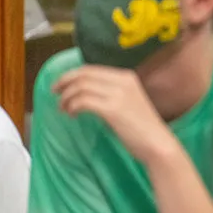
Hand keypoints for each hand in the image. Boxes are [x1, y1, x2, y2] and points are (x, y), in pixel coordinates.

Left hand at [53, 65, 179, 164]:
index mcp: (127, 77)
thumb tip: (84, 93)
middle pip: (83, 74)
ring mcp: (119, 94)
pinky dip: (72, 106)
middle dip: (64, 83)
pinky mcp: (113, 109)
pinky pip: (83, 101)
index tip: (60, 85)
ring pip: (81, 87)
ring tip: (64, 109)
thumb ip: (110, 93)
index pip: (91, 69)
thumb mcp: (128, 102)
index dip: (70, 75)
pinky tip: (72, 114)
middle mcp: (123, 81)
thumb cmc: (142, 128)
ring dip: (67, 97)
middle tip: (55, 94)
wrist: (158, 144)